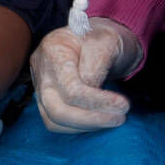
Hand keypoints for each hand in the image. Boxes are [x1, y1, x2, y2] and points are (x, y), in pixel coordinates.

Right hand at [31, 17, 143, 132]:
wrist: (97, 41)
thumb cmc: (102, 38)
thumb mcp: (105, 41)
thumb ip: (95, 67)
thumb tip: (91, 93)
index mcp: (53, 50)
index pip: (70, 88)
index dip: (97, 101)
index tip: (123, 105)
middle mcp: (41, 71)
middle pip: (56, 109)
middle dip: (90, 119)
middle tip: (119, 118)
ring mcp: (41, 87)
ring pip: (54, 121)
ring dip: (86, 126)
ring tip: (112, 119)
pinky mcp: (46, 100)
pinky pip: (57, 123)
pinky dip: (80, 126)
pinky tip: (99, 119)